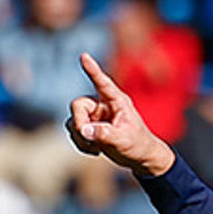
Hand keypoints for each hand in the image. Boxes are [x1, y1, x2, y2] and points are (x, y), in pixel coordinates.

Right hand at [68, 53, 176, 177]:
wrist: (139, 157)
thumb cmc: (137, 144)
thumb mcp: (123, 139)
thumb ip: (104, 134)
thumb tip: (83, 130)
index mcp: (116, 101)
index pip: (102, 82)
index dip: (92, 69)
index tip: (84, 56)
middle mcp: (103, 104)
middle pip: (78, 105)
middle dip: (79, 124)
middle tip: (88, 140)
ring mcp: (94, 115)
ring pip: (73, 121)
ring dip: (80, 137)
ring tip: (96, 148)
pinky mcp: (89, 126)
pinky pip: (74, 131)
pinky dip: (80, 143)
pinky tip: (94, 150)